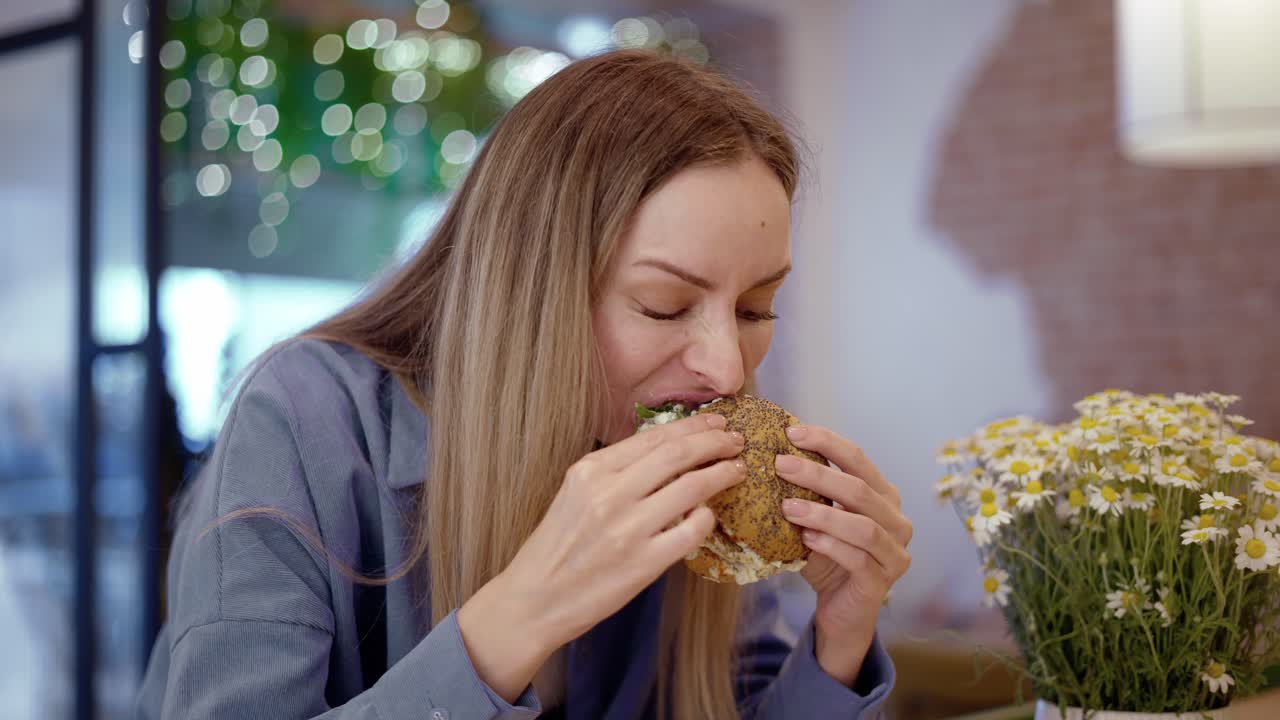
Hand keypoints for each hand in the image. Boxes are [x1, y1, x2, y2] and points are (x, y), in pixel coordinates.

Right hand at [458, 413, 745, 701]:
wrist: (534, 600)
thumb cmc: (558, 546)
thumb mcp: (575, 493)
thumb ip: (615, 471)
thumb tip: (667, 449)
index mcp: (590, 470)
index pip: (653, 437)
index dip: (692, 426)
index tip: (716, 423)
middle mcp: (608, 493)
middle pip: (677, 454)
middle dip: (714, 442)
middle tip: (736, 441)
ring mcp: (627, 529)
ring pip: (691, 487)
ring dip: (721, 474)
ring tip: (736, 470)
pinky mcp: (642, 563)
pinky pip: (692, 531)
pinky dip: (708, 517)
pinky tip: (712, 514)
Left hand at [775, 425, 911, 686]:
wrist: (839, 611)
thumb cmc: (827, 557)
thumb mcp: (816, 520)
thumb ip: (806, 493)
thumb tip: (767, 453)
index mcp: (883, 496)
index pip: (858, 459)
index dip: (827, 442)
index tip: (791, 432)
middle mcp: (897, 521)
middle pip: (860, 489)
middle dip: (818, 474)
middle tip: (780, 464)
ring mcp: (895, 553)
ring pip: (863, 526)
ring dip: (823, 513)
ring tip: (787, 506)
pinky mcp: (882, 583)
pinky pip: (858, 559)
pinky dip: (830, 545)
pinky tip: (805, 539)